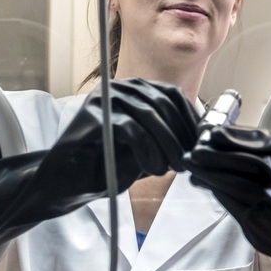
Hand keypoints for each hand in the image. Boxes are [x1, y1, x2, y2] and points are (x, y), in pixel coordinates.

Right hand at [82, 78, 200, 189]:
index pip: (173, 95)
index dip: (190, 120)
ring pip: (150, 115)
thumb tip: (202, 136)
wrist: (68, 183)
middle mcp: (119, 87)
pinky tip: (153, 169)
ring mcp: (104, 98)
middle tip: (188, 162)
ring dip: (167, 145)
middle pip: (163, 103)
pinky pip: (131, 129)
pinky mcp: (91, 115)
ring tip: (172, 169)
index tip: (200, 146)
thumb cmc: (110, 165)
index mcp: (135, 90)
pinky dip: (148, 151)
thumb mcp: (149, 148)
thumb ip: (171, 137)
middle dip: (181, 136)